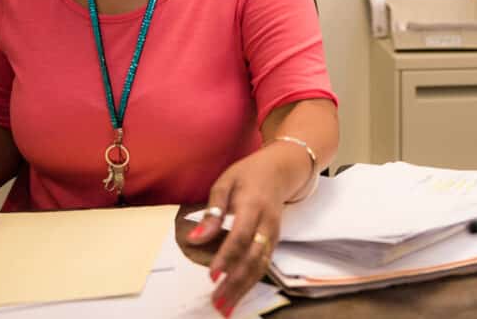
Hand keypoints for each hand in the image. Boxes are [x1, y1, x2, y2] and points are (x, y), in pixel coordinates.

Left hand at [186, 150, 286, 316]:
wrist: (280, 170)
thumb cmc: (248, 175)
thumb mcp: (225, 182)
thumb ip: (213, 211)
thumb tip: (196, 238)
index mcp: (253, 205)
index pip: (240, 235)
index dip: (226, 257)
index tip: (212, 275)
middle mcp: (267, 223)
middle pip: (253, 257)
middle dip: (235, 281)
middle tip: (217, 300)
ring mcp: (273, 233)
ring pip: (261, 265)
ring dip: (243, 288)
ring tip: (225, 306)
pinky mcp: (274, 241)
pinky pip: (263, 264)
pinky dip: (251, 282)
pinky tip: (237, 294)